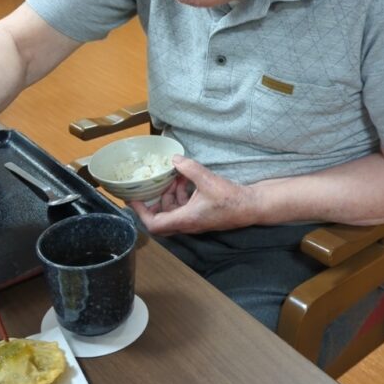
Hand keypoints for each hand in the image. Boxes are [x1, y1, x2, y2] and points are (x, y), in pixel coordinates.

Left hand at [130, 155, 253, 234]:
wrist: (250, 207)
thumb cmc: (230, 199)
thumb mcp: (207, 180)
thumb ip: (189, 168)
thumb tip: (174, 159)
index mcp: (185, 220)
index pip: (155, 225)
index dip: (141, 213)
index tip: (133, 200)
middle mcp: (187, 224)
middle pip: (161, 218)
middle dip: (155, 201)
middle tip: (154, 185)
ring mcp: (194, 221)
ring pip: (173, 211)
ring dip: (170, 195)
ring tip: (175, 177)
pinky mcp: (201, 216)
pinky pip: (184, 207)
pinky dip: (181, 195)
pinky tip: (186, 180)